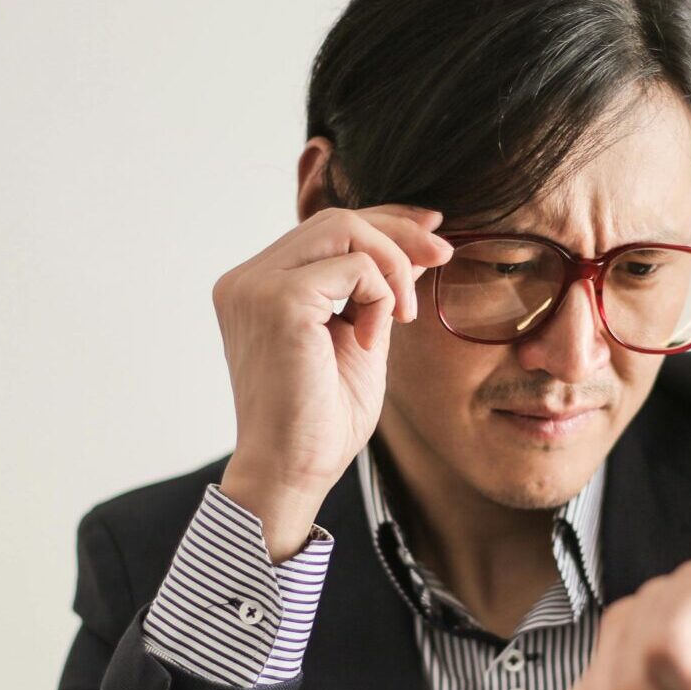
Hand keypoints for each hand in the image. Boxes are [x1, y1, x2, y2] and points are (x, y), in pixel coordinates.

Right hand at [212, 203, 452, 558]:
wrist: (294, 471)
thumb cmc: (321, 421)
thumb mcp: (359, 338)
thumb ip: (374, 291)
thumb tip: (416, 245)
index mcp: (257, 286)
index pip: (324, 229)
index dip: (383, 221)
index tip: (432, 232)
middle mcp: (246, 280)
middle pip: (335, 218)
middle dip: (399, 233)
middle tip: (443, 257)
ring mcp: (255, 286)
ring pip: (345, 228)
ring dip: (393, 266)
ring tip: (404, 316)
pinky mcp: (278, 300)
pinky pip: (354, 267)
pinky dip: (381, 296)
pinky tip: (373, 340)